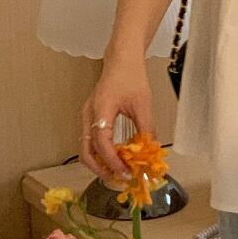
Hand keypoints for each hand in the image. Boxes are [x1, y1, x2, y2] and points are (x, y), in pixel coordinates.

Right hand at [80, 56, 155, 180]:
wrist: (122, 60)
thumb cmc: (132, 78)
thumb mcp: (144, 105)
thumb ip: (147, 129)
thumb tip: (151, 153)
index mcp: (100, 110)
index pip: (101, 143)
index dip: (112, 161)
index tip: (126, 172)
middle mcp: (89, 115)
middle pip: (86, 151)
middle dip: (100, 168)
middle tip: (119, 178)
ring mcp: (87, 117)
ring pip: (86, 148)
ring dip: (100, 163)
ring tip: (118, 171)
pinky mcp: (91, 118)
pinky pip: (91, 140)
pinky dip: (101, 153)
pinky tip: (116, 158)